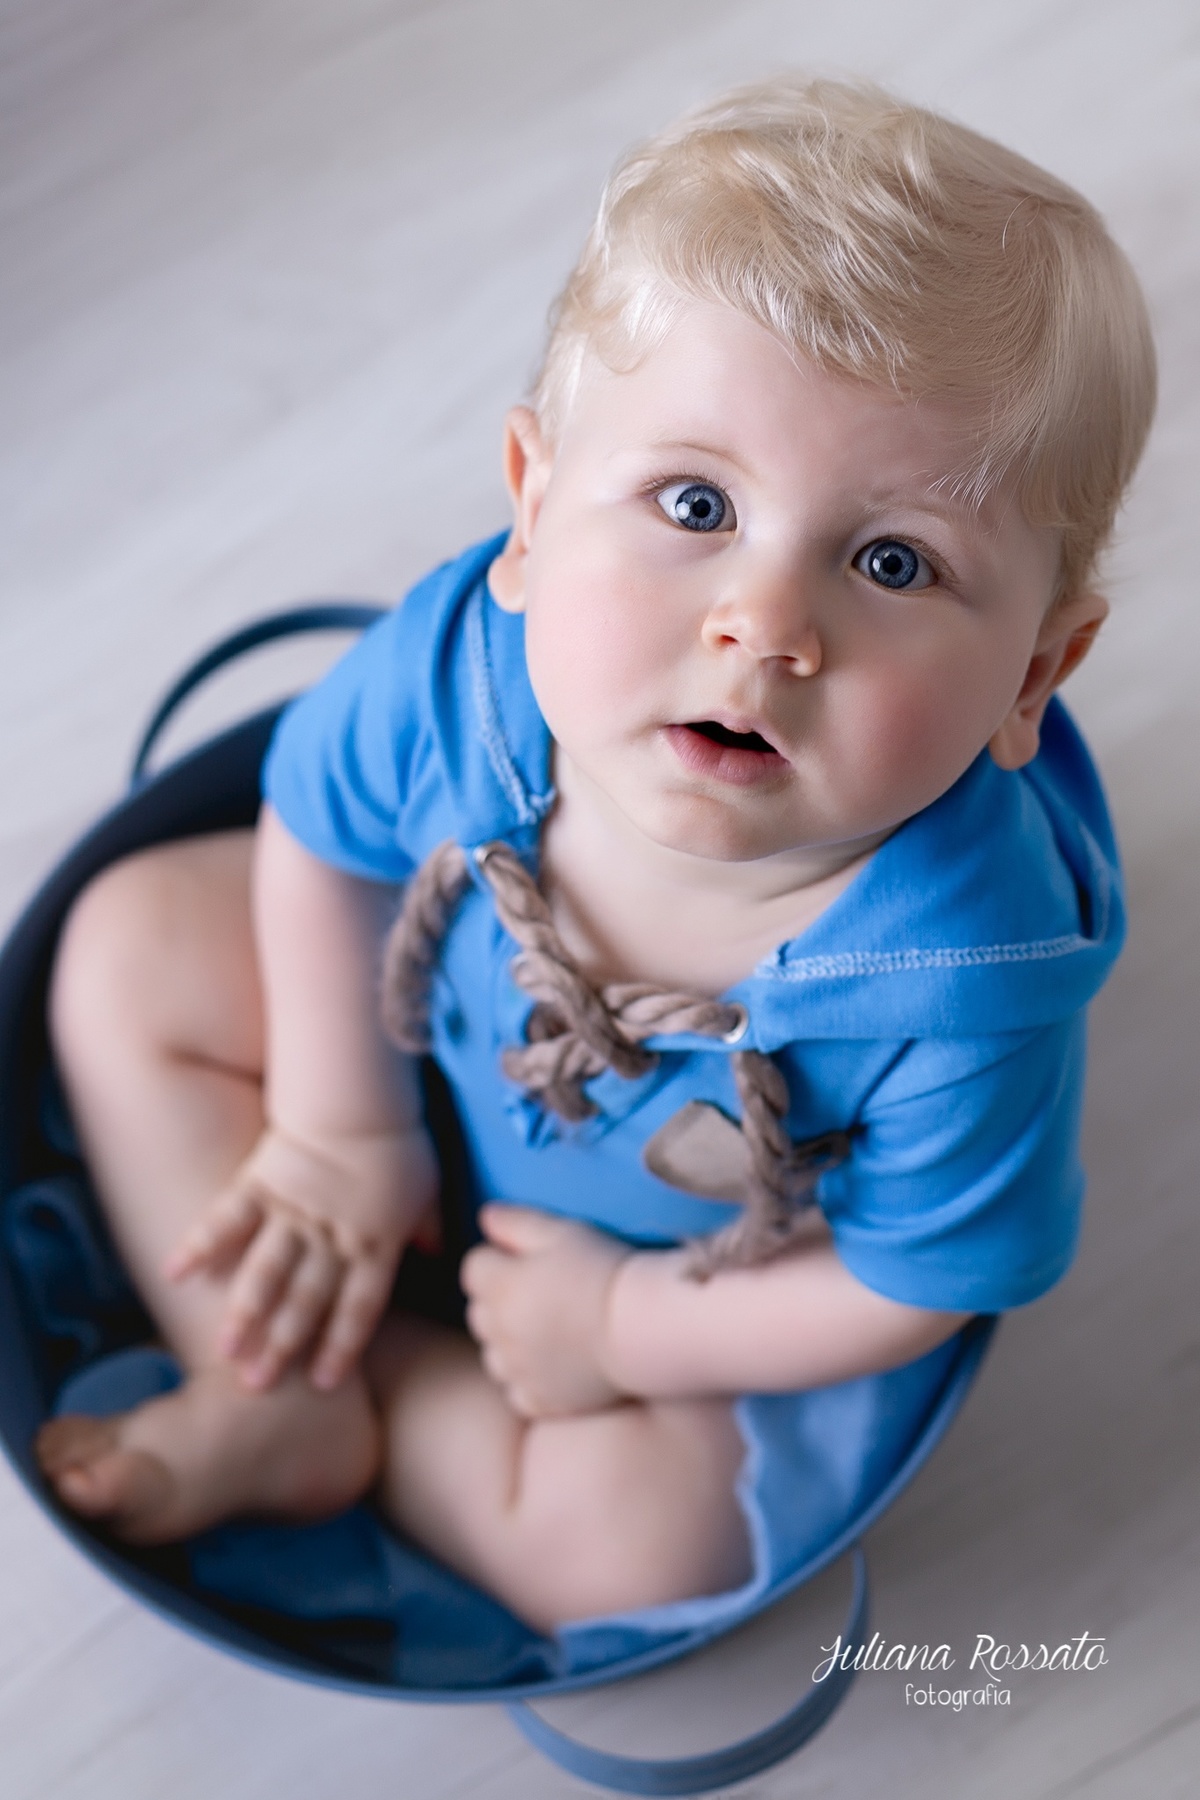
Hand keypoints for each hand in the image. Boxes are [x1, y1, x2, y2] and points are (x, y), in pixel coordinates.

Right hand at [166, 1121, 438, 1390]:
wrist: (360, 1093)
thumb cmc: (399, 1141)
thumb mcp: (427, 1190)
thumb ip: (426, 1230)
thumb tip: (439, 1257)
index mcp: (376, 1243)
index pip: (359, 1307)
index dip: (341, 1347)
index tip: (320, 1383)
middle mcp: (332, 1236)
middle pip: (306, 1300)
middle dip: (282, 1346)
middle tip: (257, 1385)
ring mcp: (293, 1212)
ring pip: (266, 1270)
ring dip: (245, 1313)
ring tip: (224, 1350)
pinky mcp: (260, 1183)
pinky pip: (227, 1218)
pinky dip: (199, 1244)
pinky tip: (175, 1273)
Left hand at [461, 1205, 629, 1417]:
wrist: (645, 1327)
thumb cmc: (606, 1270)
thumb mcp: (563, 1233)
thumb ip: (516, 1223)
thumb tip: (484, 1217)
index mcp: (501, 1287)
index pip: (473, 1267)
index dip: (498, 1259)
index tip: (526, 1259)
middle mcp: (501, 1332)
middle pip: (479, 1312)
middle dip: (498, 1300)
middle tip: (539, 1291)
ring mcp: (520, 1371)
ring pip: (494, 1354)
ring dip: (509, 1341)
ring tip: (548, 1329)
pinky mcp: (542, 1400)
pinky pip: (518, 1391)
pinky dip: (529, 1379)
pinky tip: (556, 1363)